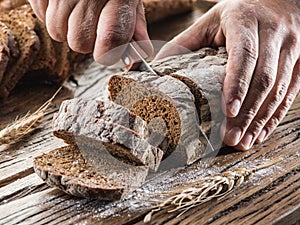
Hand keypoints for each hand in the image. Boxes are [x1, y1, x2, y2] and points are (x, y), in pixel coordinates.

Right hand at [28, 0, 152, 64]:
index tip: (110, 52)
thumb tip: (141, 52)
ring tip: (78, 12)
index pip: (110, 41)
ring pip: (57, 33)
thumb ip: (137, 26)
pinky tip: (65, 4)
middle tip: (93, 26)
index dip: (109, 54)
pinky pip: (42, 16)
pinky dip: (52, 16)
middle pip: (79, 43)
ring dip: (68, 30)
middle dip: (87, 42)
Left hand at [156, 0, 299, 149]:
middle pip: (264, 78)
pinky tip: (261, 132)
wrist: (279, 0)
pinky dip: (275, 116)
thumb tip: (156, 69)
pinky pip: (291, 93)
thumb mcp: (208, 21)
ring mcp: (292, 47)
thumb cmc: (238, 12)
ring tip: (244, 141)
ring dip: (261, 119)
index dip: (237, 84)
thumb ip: (184, 44)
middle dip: (247, 112)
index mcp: (246, 21)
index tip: (228, 110)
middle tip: (231, 138)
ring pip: (280, 89)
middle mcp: (274, 33)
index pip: (244, 55)